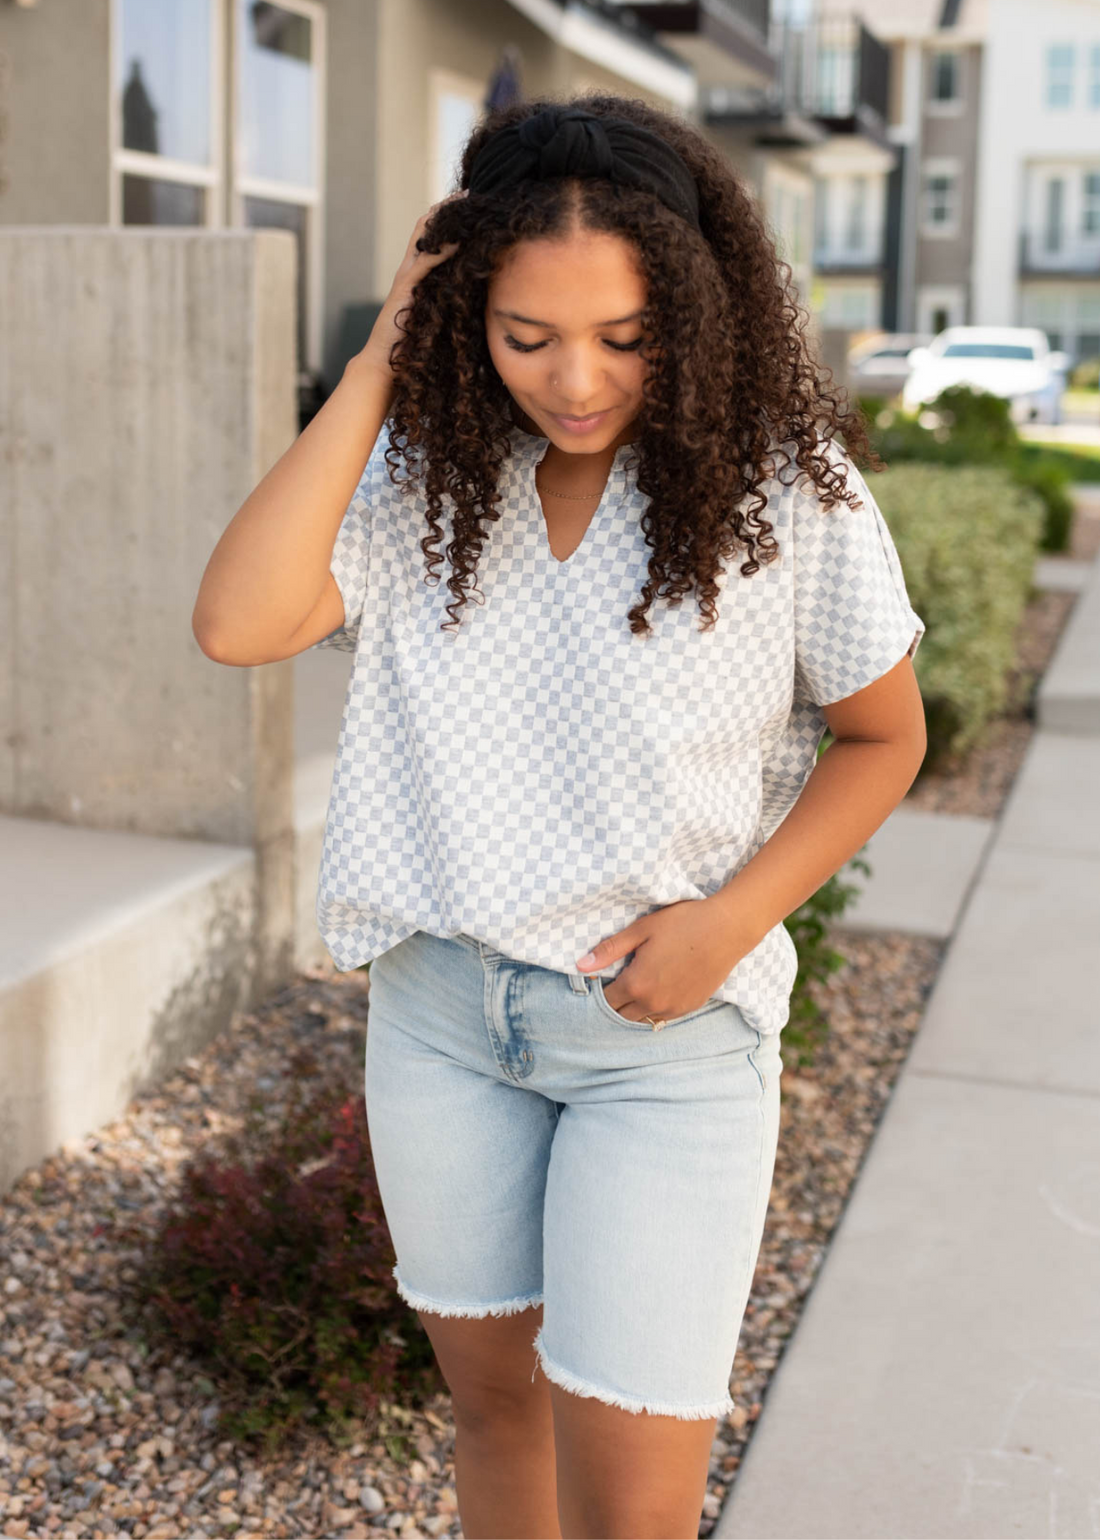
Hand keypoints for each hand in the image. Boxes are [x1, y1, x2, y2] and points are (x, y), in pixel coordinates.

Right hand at [360, 188, 467, 380]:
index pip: (430, 235)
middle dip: (447, 207)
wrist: (384, 360)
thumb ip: (445, 299)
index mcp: (416, 273)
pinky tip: (460, 239)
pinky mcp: (407, 288)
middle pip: (426, 226)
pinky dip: (443, 249)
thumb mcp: (433, 314)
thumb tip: (470, 296)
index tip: (470, 203)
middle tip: (471, 192)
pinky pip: (426, 262)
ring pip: (425, 237)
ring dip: (446, 219)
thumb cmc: (410, 343)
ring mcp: (406, 276)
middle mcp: (409, 268)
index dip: (447, 216)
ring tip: (467, 203)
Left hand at [575, 896, 758, 1023]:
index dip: (600, 991)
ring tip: (637, 986)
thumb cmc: (683, 923)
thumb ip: (610, 950)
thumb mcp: (641, 930)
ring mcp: (674, 1008)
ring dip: (635, 1008)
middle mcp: (653, 1003)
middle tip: (617, 983)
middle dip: (615, 1003)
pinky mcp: (691, 1007)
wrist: (727, 929)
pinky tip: (658, 989)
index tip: (599, 980)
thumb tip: (581, 965)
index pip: (606, 1000)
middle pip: (622, 1015)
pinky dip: (655, 1008)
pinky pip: (664, 1016)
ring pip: (643, 1019)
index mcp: (636, 984)